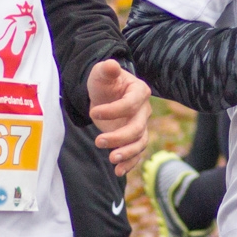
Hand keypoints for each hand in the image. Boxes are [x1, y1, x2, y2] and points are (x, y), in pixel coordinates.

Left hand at [87, 59, 150, 175]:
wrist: (104, 95)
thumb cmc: (104, 82)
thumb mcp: (101, 73)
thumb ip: (107, 70)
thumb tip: (111, 65)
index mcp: (139, 92)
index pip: (130, 105)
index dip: (113, 111)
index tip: (93, 113)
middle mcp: (144, 111)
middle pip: (137, 128)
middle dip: (120, 137)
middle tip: (98, 141)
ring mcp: (140, 126)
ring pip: (139, 143)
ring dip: (127, 153)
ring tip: (111, 160)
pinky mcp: (133, 139)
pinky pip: (136, 153)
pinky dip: (129, 163)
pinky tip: (118, 171)